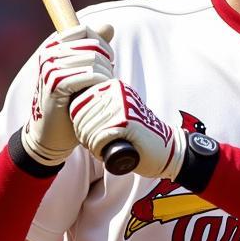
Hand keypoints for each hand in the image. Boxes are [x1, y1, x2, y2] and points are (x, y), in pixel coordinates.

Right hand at [22, 23, 114, 166]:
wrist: (51, 136)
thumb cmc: (70, 104)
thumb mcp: (84, 73)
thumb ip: (95, 49)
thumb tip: (109, 26)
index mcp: (54, 46)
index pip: (86, 31)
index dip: (103, 47)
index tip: (106, 65)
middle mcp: (50, 53)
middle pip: (94, 45)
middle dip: (107, 64)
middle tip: (105, 83)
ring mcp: (50, 67)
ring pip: (94, 60)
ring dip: (105, 77)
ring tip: (100, 91)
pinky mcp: (55, 83)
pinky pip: (89, 75)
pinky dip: (99, 85)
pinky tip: (95, 96)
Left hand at [70, 81, 185, 178]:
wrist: (165, 150)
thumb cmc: (138, 137)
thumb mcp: (118, 114)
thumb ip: (102, 107)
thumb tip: (74, 108)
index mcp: (113, 87)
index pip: (78, 103)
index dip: (77, 123)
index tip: (86, 135)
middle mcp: (118, 92)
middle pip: (82, 117)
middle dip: (82, 135)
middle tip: (92, 146)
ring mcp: (123, 106)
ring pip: (88, 128)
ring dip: (89, 144)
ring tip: (99, 150)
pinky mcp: (128, 123)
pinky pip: (99, 137)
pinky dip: (97, 149)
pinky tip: (103, 153)